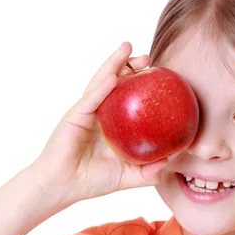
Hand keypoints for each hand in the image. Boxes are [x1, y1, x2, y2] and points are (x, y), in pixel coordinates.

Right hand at [30, 42, 171, 208]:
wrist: (63, 187)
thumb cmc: (92, 181)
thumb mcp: (128, 177)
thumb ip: (149, 172)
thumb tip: (172, 160)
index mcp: (111, 123)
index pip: (127, 98)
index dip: (141, 84)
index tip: (160, 74)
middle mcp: (99, 113)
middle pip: (115, 83)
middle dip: (129, 66)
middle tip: (147, 57)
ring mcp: (86, 112)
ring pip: (101, 82)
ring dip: (114, 64)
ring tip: (127, 48)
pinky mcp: (75, 116)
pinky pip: (90, 99)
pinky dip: (101, 87)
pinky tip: (112, 77)